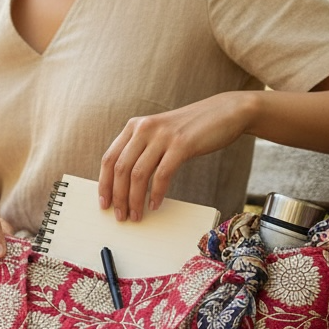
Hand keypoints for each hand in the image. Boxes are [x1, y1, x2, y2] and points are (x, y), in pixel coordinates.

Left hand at [99, 91, 253, 219]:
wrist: (224, 112)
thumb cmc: (191, 130)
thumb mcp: (160, 135)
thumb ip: (142, 151)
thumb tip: (124, 185)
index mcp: (134, 126)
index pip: (109, 158)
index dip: (104, 184)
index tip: (104, 203)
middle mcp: (144, 128)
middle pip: (120, 168)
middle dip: (118, 196)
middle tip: (121, 216)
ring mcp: (162, 135)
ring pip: (137, 174)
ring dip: (134, 199)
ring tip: (136, 215)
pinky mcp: (182, 144)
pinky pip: (162, 174)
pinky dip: (156, 193)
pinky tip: (155, 204)